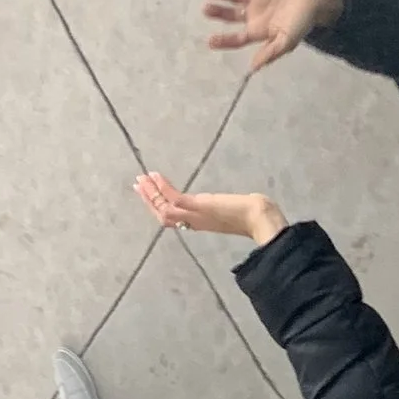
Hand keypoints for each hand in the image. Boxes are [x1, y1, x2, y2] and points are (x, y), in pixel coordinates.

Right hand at [135, 173, 287, 245]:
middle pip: (163, 216)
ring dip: (150, 193)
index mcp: (200, 223)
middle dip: (149, 200)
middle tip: (137, 184)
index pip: (172, 218)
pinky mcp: (199, 207)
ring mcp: (195, 215)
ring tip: (141, 179)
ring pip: (164, 208)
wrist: (260, 219)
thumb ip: (222, 206)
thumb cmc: (252, 215)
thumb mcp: (231, 209)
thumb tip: (228, 201)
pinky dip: (163, 188)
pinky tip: (155, 176)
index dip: (158, 207)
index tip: (149, 193)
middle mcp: (194, 221)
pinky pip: (174, 199)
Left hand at [203, 0, 342, 68]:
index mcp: (259, 29)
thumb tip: (252, 68)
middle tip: (206, 8)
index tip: (209, 40)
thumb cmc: (302, 21)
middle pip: (232, 15)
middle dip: (218, 13)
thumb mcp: (288, 40)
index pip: (237, 37)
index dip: (223, 40)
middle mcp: (255, 13)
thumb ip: (270, 53)